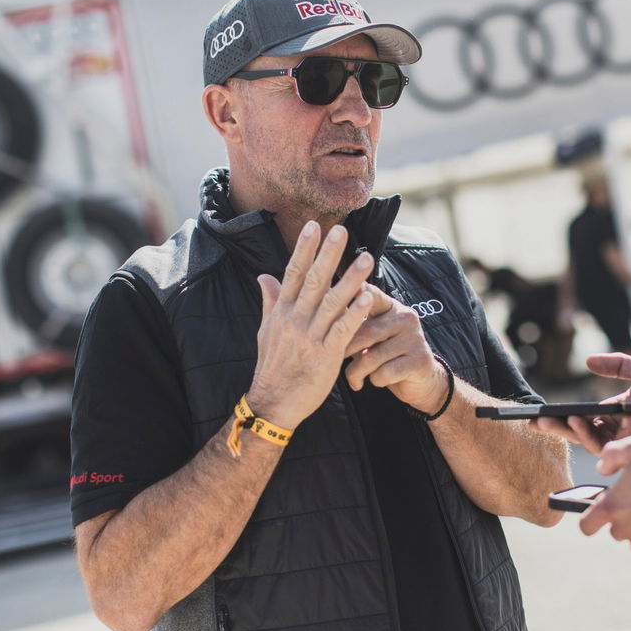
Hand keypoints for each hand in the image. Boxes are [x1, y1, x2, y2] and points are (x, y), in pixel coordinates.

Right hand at [249, 222, 374, 428]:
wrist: (272, 403)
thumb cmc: (272, 366)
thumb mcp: (265, 331)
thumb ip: (269, 301)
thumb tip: (263, 276)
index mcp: (281, 312)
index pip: (292, 273)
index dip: (304, 249)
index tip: (313, 227)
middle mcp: (295, 320)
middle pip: (313, 281)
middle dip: (328, 254)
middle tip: (340, 230)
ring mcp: (310, 337)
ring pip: (332, 302)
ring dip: (350, 279)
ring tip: (367, 259)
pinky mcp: (325, 356)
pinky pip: (342, 331)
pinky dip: (354, 314)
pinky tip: (366, 298)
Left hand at [343, 286, 447, 414]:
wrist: (421, 381)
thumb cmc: (387, 355)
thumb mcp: (373, 335)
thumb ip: (355, 323)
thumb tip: (322, 312)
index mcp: (391, 307)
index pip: (370, 294)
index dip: (354, 294)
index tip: (336, 293)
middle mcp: (405, 317)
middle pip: (364, 333)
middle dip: (345, 351)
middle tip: (335, 361)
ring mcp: (414, 338)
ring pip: (370, 357)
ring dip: (356, 373)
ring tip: (354, 379)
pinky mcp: (419, 360)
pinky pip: (383, 373)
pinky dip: (374, 381)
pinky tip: (374, 381)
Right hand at [532, 353, 630, 452]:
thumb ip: (618, 365)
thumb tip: (587, 361)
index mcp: (617, 412)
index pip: (584, 415)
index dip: (562, 415)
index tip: (540, 414)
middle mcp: (618, 430)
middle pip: (581, 430)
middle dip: (558, 427)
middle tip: (537, 422)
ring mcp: (626, 443)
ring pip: (591, 441)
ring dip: (575, 429)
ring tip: (565, 417)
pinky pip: (608, 449)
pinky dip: (593, 436)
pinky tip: (587, 423)